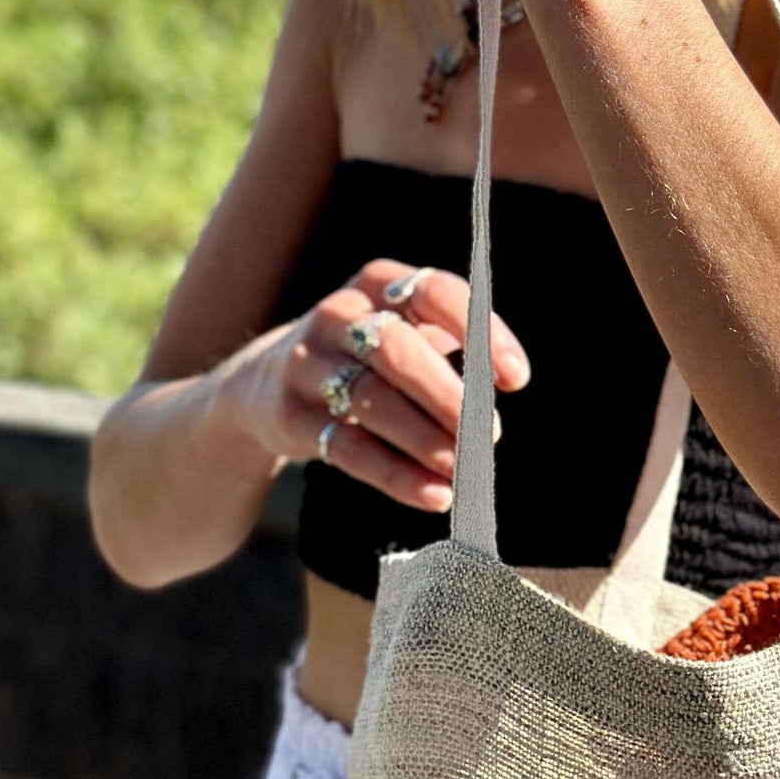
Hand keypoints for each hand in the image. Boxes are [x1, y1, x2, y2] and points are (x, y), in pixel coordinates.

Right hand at [223, 260, 529, 513]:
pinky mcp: (289, 415)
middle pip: (398, 350)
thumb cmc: (363, 356)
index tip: (516, 379)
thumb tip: (497, 395)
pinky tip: (433, 494)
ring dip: (425, 439)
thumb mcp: (402, 331)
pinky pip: (347, 448)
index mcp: (379, 284)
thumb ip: (449, 350)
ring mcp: (307, 363)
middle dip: (448, 395)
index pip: (435, 292)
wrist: (263, 384)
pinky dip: (395, 474)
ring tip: (463, 471)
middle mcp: (339, 314)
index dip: (480, 333)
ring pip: (372, 401)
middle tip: (487, 434)